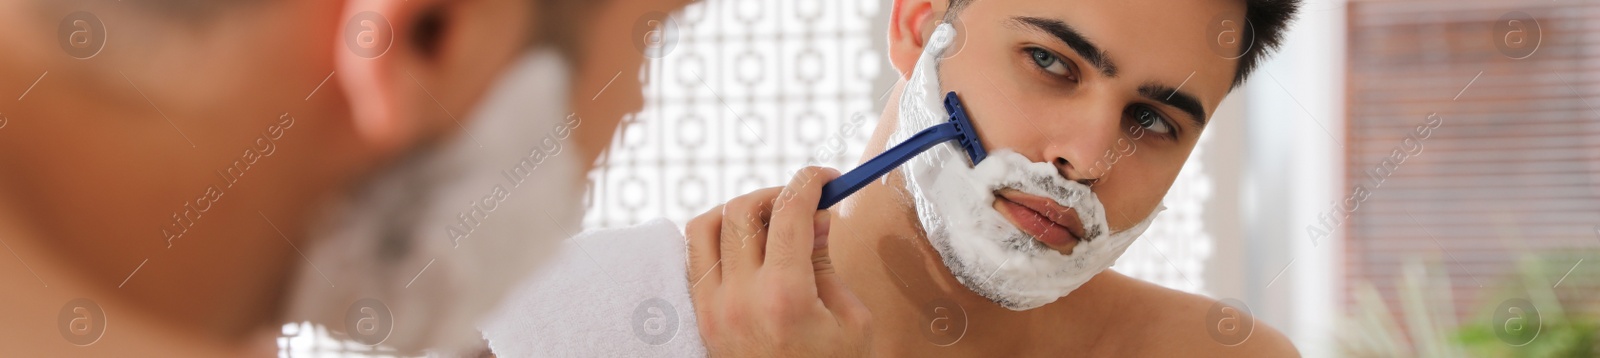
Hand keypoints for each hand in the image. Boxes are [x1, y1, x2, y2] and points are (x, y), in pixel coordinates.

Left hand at [685, 167, 872, 356]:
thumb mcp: (851, 321)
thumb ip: (828, 263)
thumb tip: (816, 220)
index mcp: (784, 296)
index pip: (788, 212)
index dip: (809, 182)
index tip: (826, 178)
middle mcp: (738, 298)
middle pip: (741, 210)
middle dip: (775, 194)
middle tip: (802, 204)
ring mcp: (711, 309)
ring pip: (704, 227)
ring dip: (736, 212)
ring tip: (768, 223)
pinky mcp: (700, 320)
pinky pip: (693, 260)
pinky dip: (714, 241)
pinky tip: (742, 249)